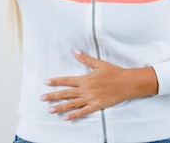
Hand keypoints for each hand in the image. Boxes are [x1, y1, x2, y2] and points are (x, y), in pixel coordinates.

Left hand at [41, 50, 157, 120]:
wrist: (127, 83)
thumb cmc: (114, 72)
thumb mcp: (98, 63)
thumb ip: (85, 58)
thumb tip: (74, 51)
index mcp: (85, 79)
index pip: (67, 80)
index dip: (56, 81)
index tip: (46, 82)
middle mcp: (86, 90)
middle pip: (66, 93)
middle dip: (53, 96)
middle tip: (42, 98)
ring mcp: (91, 99)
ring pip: (72, 104)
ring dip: (60, 107)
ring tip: (50, 110)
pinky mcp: (97, 106)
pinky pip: (84, 112)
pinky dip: (75, 115)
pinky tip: (67, 118)